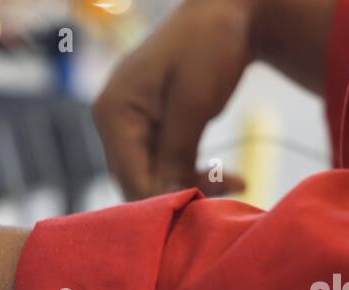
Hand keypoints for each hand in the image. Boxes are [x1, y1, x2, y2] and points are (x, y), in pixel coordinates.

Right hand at [92, 0, 257, 199]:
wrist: (230, 9)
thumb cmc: (210, 44)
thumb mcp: (194, 102)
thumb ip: (176, 154)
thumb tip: (168, 199)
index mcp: (112, 111)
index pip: (129, 176)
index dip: (163, 199)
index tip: (203, 211)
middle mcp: (112, 120)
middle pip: (137, 181)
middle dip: (179, 194)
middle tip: (222, 205)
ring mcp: (130, 124)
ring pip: (154, 177)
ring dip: (192, 186)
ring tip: (236, 185)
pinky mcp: (151, 127)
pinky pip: (166, 164)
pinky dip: (196, 173)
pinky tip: (231, 177)